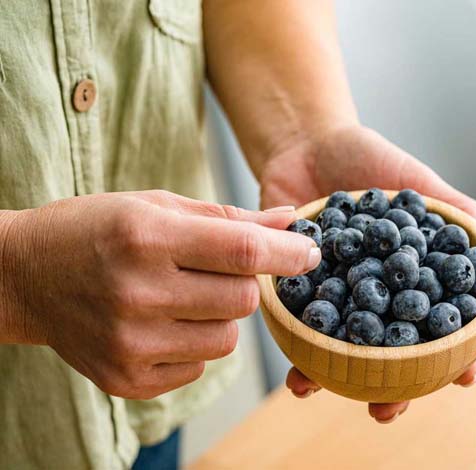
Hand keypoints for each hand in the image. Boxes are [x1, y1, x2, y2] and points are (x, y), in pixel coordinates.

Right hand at [0, 190, 318, 398]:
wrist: (25, 276)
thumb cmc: (98, 229)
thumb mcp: (157, 206)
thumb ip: (229, 218)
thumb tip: (292, 222)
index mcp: (146, 237)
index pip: (242, 253)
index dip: (287, 254)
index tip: (311, 253)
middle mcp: (137, 293)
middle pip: (243, 300)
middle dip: (246, 284)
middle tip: (219, 269)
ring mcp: (130, 343)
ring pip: (227, 339)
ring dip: (221, 316)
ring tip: (184, 295)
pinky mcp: (127, 379)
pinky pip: (199, 366)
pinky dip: (194, 344)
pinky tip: (161, 322)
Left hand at [258, 125, 475, 422]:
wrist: (304, 143)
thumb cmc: (367, 159)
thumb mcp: (414, 180)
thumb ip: (451, 208)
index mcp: (415, 275)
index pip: (446, 322)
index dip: (460, 351)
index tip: (468, 375)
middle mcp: (381, 294)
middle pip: (396, 351)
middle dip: (396, 387)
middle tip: (390, 409)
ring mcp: (341, 298)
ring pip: (347, 352)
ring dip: (342, 382)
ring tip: (333, 395)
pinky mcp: (301, 294)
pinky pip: (302, 332)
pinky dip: (300, 355)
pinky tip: (298, 374)